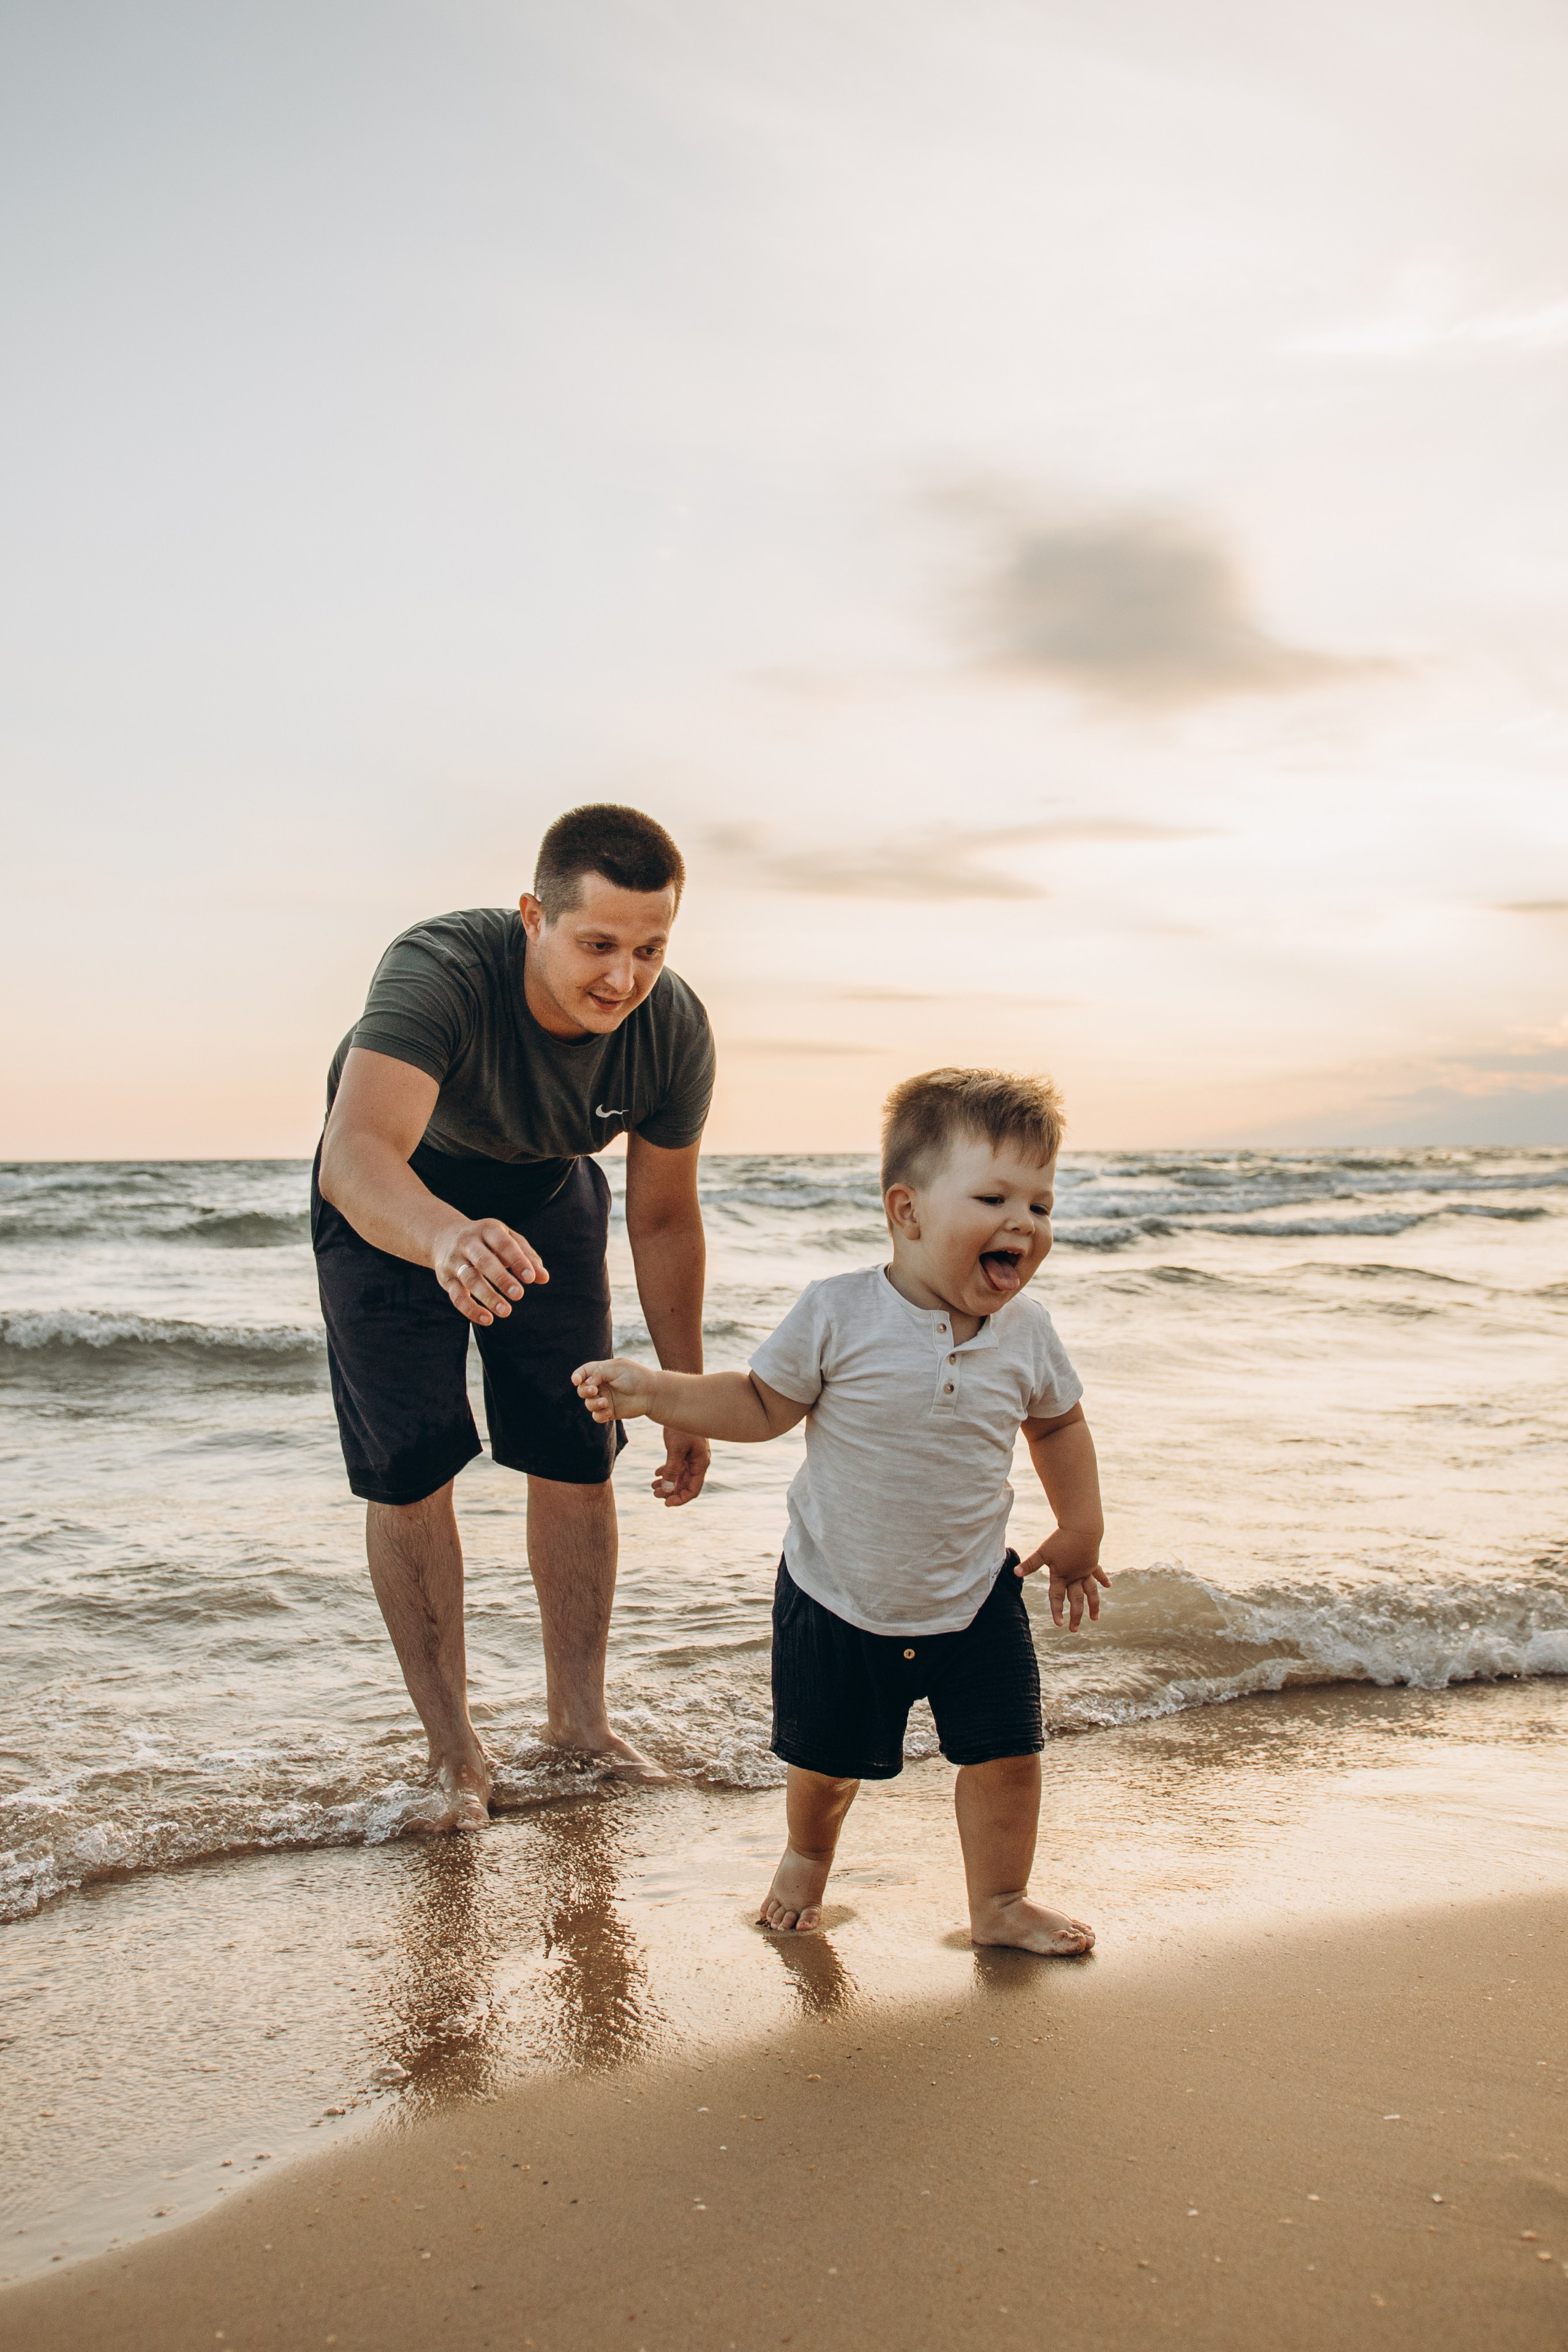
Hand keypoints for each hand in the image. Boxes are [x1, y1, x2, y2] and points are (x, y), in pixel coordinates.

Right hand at [433, 1218, 548, 1326]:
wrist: (444, 1236)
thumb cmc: (486, 1241)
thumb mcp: (508, 1240)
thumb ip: (527, 1257)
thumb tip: (543, 1277)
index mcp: (488, 1230)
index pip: (504, 1245)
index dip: (517, 1261)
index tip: (531, 1278)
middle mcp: (468, 1243)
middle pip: (484, 1261)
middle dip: (501, 1278)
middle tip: (519, 1295)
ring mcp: (455, 1261)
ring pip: (470, 1279)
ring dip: (488, 1296)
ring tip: (506, 1311)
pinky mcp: (446, 1279)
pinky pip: (456, 1296)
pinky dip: (470, 1309)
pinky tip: (487, 1319)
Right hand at [571, 1356, 658, 1423]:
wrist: (651, 1393)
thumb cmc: (635, 1376)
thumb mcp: (616, 1368)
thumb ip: (598, 1372)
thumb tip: (586, 1383)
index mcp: (602, 1371)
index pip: (583, 1373)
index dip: (577, 1376)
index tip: (576, 1381)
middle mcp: (601, 1385)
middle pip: (582, 1389)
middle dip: (585, 1391)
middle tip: (594, 1391)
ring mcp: (605, 1399)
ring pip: (588, 1404)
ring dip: (593, 1404)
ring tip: (605, 1403)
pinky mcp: (610, 1411)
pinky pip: (597, 1416)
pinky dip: (599, 1415)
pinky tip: (608, 1412)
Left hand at [652, 1428, 709, 1507]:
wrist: (678, 1404)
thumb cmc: (680, 1427)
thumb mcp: (675, 1449)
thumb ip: (673, 1470)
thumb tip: (668, 1491)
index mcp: (701, 1463)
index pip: (694, 1489)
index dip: (681, 1499)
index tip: (666, 1504)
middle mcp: (698, 1461)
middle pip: (686, 1484)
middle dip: (671, 1492)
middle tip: (655, 1494)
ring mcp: (691, 1456)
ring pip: (680, 1476)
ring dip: (667, 1483)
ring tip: (652, 1487)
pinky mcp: (684, 1450)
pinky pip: (677, 1466)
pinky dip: (667, 1472)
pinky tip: (656, 1474)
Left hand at [1015, 1527, 1109, 1629]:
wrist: (1081, 1528)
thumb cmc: (1060, 1539)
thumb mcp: (1043, 1552)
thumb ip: (1030, 1564)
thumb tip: (1015, 1573)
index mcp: (1061, 1576)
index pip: (1057, 1597)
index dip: (1057, 1611)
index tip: (1059, 1624)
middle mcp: (1075, 1577)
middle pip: (1076, 1600)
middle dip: (1076, 1616)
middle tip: (1074, 1629)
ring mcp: (1085, 1571)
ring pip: (1090, 1592)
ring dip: (1093, 1605)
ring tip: (1095, 1618)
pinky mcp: (1093, 1563)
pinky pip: (1098, 1573)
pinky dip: (1103, 1579)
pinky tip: (1108, 1586)